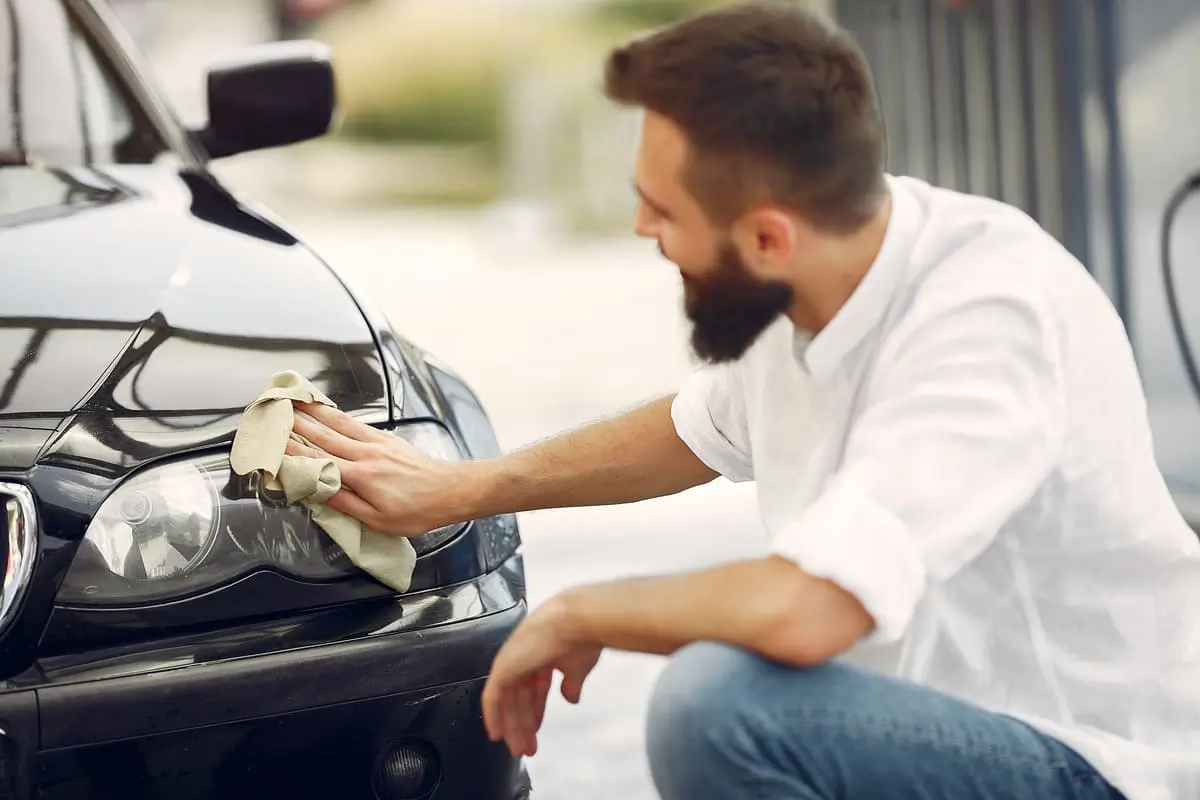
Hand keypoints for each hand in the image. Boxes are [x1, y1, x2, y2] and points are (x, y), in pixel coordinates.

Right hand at [285, 401, 465, 535]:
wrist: (450, 491)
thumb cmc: (417, 510)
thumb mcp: (378, 520)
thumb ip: (345, 503)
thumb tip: (318, 491)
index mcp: (361, 476)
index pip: (318, 460)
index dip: (292, 449)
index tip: (272, 440)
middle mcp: (366, 453)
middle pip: (324, 434)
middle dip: (296, 421)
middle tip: (274, 408)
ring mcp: (377, 442)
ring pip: (339, 422)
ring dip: (314, 410)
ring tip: (294, 399)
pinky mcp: (386, 438)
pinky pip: (356, 423)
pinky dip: (337, 414)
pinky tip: (326, 410)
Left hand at [482, 597, 602, 756]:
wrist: (576, 622)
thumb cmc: (581, 637)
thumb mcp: (578, 667)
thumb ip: (571, 683)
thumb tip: (571, 698)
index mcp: (541, 653)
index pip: (533, 688)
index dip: (535, 711)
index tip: (537, 730)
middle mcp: (523, 656)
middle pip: (519, 697)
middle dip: (524, 724)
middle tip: (527, 747)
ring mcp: (511, 661)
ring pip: (507, 701)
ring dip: (513, 727)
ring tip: (519, 748)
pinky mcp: (502, 668)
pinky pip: (492, 698)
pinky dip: (493, 717)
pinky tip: (497, 734)